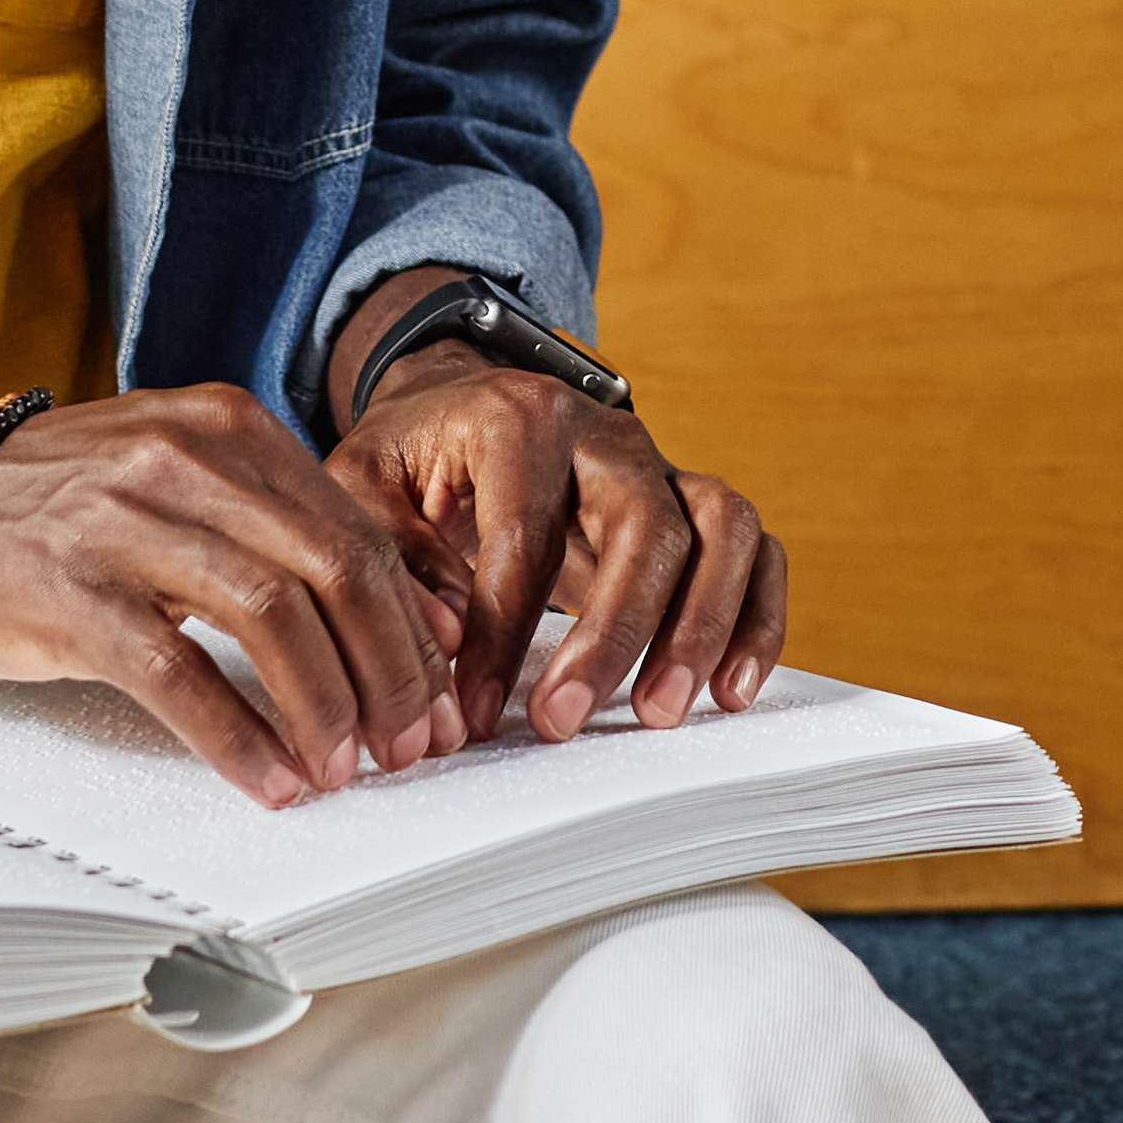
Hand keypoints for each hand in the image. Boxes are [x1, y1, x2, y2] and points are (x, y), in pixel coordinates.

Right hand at [0, 386, 469, 807]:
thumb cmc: (64, 503)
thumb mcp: (183, 481)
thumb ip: (280, 531)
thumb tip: (399, 626)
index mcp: (228, 429)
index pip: (355, 531)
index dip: (410, 626)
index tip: (436, 696)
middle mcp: (185, 461)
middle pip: (333, 572)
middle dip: (388, 672)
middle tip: (407, 744)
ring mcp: (125, 523)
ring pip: (270, 618)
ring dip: (323, 707)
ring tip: (342, 770)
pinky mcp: (72, 594)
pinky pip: (179, 674)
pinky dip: (236, 737)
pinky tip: (266, 780)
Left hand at [332, 331, 786, 745]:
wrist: (460, 400)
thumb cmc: (412, 456)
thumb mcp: (364, 488)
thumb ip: (394, 563)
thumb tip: (445, 649)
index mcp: (519, 420)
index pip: (525, 538)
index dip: (502, 636)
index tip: (479, 712)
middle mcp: (606, 432)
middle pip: (644, 525)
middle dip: (613, 634)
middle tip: (568, 721)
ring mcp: (661, 463)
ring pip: (721, 527)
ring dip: (703, 625)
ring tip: (663, 712)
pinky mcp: (693, 500)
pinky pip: (757, 547)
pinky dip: (758, 615)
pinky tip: (732, 686)